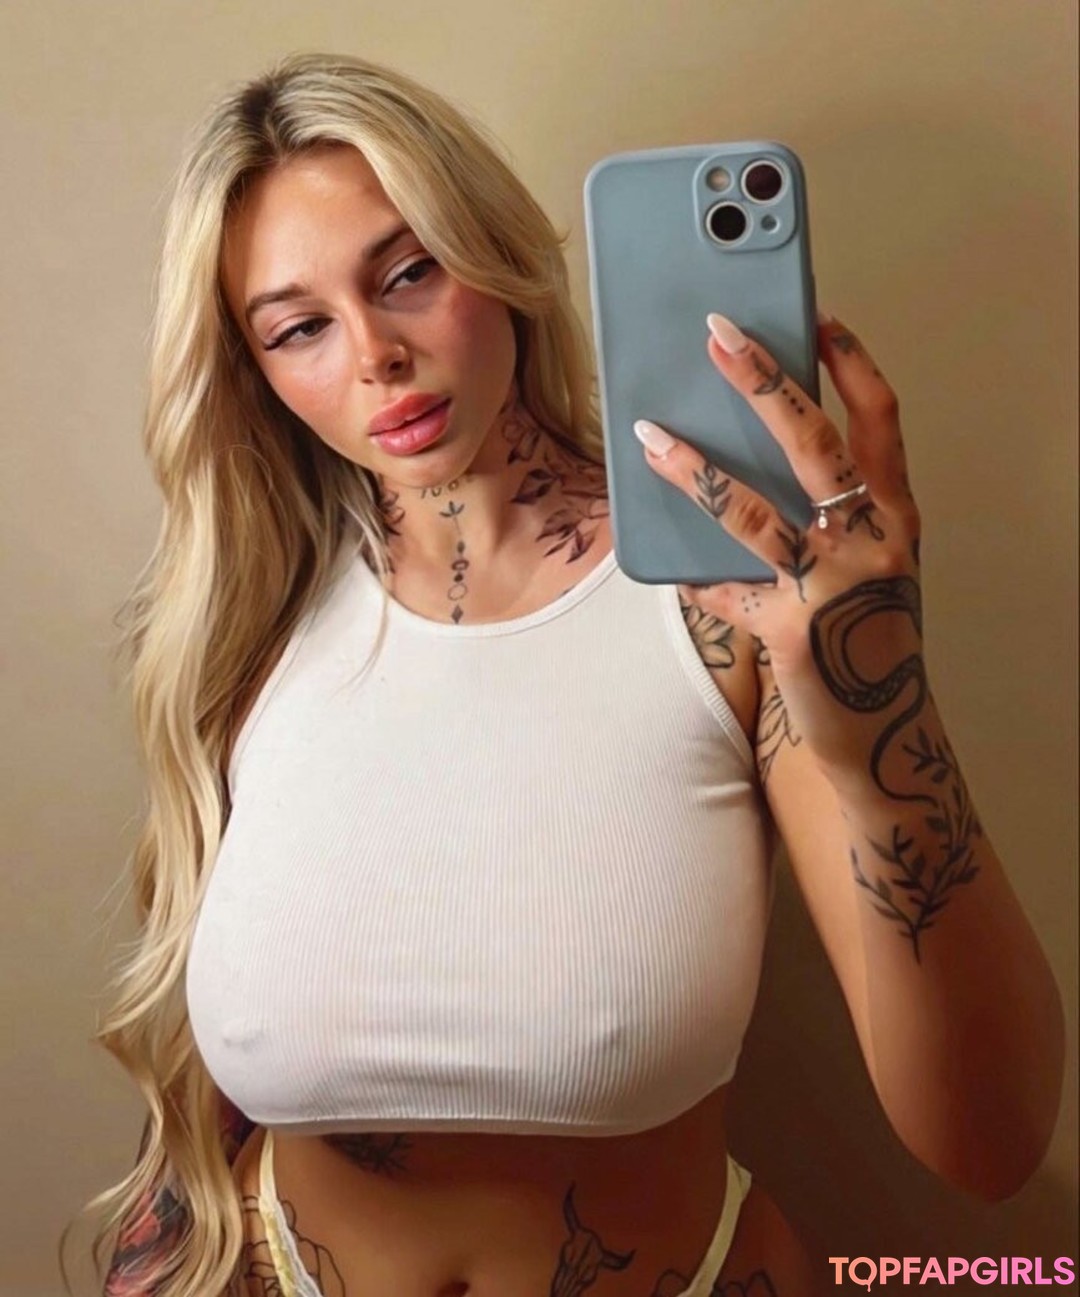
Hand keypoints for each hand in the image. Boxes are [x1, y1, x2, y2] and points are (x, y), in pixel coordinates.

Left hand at [635, 311, 924, 789]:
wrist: (879, 730)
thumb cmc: (863, 633)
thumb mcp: (864, 563)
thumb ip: (827, 513)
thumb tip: (748, 452)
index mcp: (894, 514)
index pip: (879, 418)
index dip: (850, 362)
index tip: (815, 314)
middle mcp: (872, 541)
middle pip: (815, 442)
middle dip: (765, 382)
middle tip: (719, 336)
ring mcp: (834, 587)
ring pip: (753, 511)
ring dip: (695, 470)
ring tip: (649, 436)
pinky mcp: (792, 633)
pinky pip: (723, 591)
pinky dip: (693, 578)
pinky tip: (665, 566)